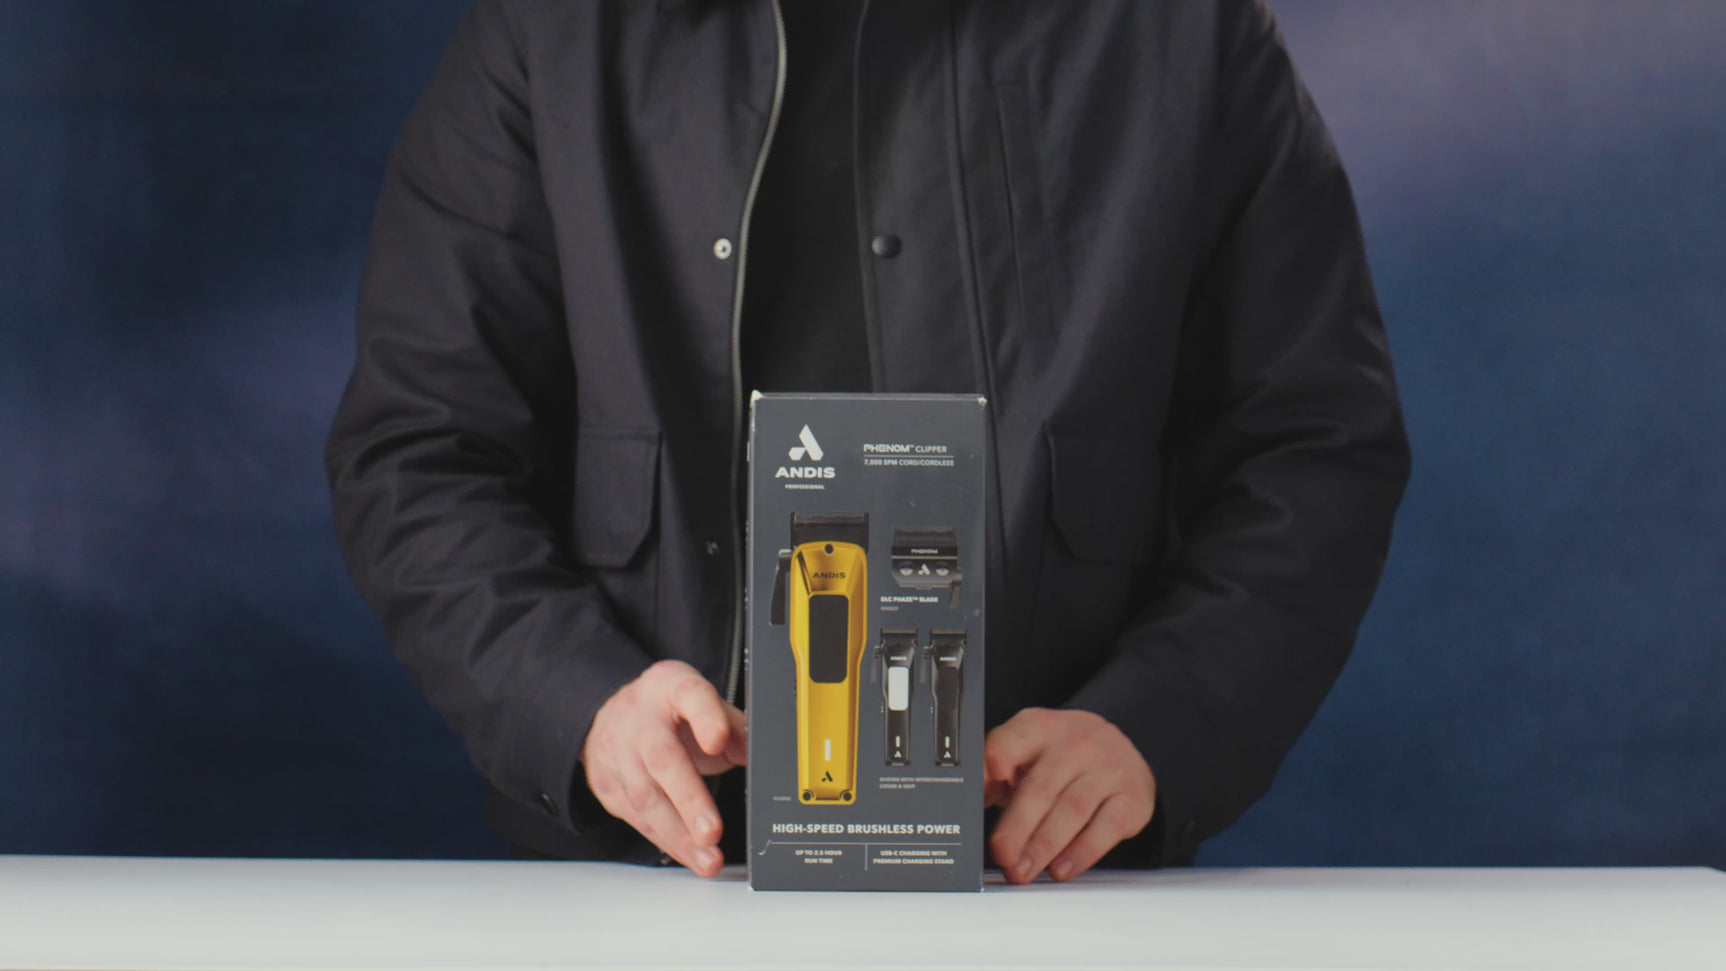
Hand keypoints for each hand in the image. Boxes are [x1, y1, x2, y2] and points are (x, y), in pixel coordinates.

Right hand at [582, 660, 746, 876]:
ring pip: (645, 798)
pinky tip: (688, 855)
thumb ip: (735, 727)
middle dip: (689, 800)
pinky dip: (665, 841)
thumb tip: (767, 758)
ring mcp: (617, 751)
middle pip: (663, 758)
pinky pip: (636, 818)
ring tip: (708, 859)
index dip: (706, 718)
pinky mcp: (607, 784)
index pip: (691, 695)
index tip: (719, 741)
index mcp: (671, 686)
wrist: (610, 716)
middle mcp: (640, 717)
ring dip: (679, 835)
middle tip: (712, 833)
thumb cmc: (668, 712)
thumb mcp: (702, 703)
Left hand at [984, 708, 1155, 883]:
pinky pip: (1105, 827)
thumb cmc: (1063, 757)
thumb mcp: (1029, 750)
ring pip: (1072, 810)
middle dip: (1018, 825)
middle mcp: (1075, 744)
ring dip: (1044, 845)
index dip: (1001, 755)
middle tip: (1003, 854)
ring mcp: (1106, 769)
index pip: (1015, 738)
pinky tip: (1062, 868)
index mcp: (1040, 728)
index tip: (991, 777)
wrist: (1123, 752)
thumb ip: (997, 773)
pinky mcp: (1131, 798)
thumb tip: (967, 805)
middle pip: (1042, 786)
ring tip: (1024, 869)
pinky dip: (1081, 852)